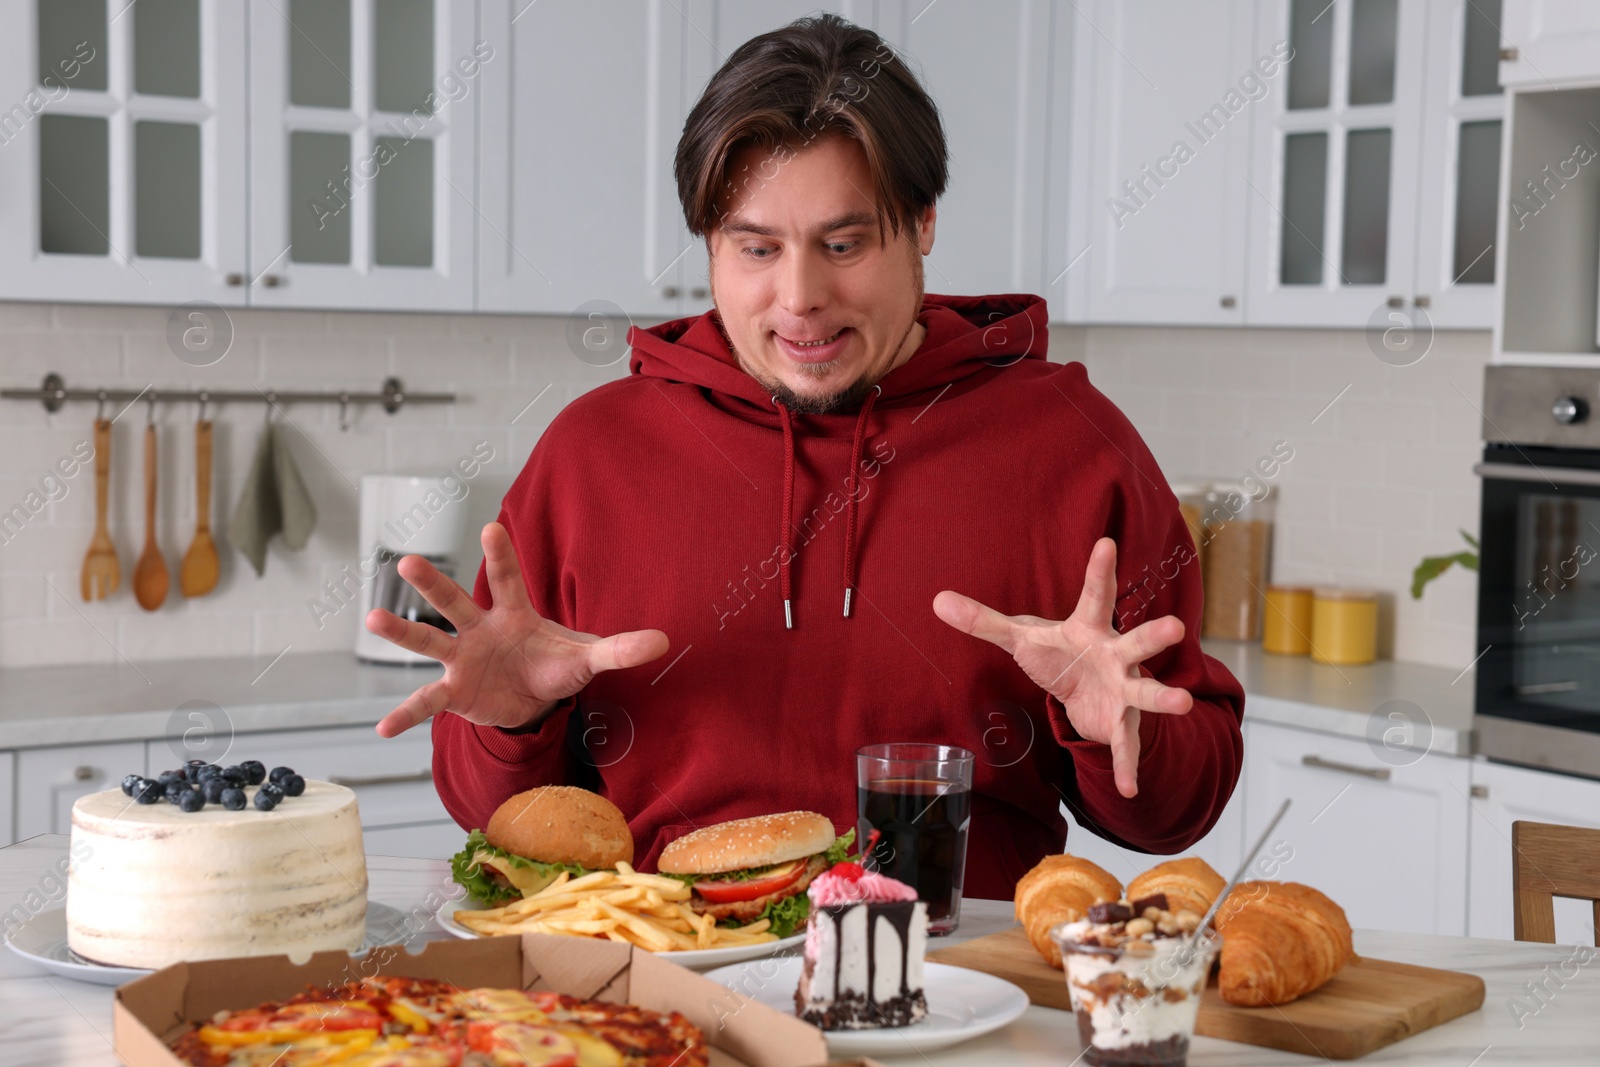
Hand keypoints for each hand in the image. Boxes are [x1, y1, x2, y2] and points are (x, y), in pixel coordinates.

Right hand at [366, 522, 668, 736]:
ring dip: (403, 631)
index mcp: (515, 614)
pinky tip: (382, 728)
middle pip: (455, 602)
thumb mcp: (589, 658)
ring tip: (372, 617)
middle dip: (433, 584)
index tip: (490, 527)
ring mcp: (463, 659)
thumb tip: (666, 641)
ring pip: (430, 641)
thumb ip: (621, 649)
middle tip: (407, 559)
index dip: (501, 555)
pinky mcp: (456, 692)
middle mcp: (481, 630)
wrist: (533, 700)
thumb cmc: (556, 664)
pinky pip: (427, 703)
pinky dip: (406, 715)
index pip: (508, 579)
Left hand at [932, 537, 1191, 797]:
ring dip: (1163, 697)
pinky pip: (1127, 745)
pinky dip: (1126, 766)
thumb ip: (982, 621)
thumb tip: (936, 599)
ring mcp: (1124, 688)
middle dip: (1155, 636)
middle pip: (1137, 642)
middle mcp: (1116, 654)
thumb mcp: (1020, 637)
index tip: (1106, 543)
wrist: (1083, 693)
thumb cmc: (1058, 653)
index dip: (1099, 569)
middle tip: (1177, 627)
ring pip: (1145, 691)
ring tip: (1183, 703)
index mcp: (1089, 627)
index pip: (1094, 594)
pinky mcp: (1122, 722)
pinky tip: (1127, 789)